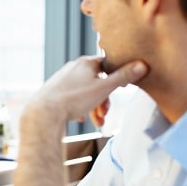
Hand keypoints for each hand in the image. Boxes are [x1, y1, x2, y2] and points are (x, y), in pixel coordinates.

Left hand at [22, 56, 147, 136]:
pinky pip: (72, 98)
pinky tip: (80, 118)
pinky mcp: (54, 91)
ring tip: (95, 122)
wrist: (43, 112)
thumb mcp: (104, 88)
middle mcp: (73, 67)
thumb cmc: (74, 99)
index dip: (118, 76)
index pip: (108, 64)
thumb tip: (143, 64)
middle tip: (105, 116)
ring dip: (94, 107)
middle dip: (105, 100)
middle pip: (97, 82)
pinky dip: (80, 108)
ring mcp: (62, 79)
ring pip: (85, 92)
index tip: (123, 88)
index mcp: (86, 63)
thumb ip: (123, 77)